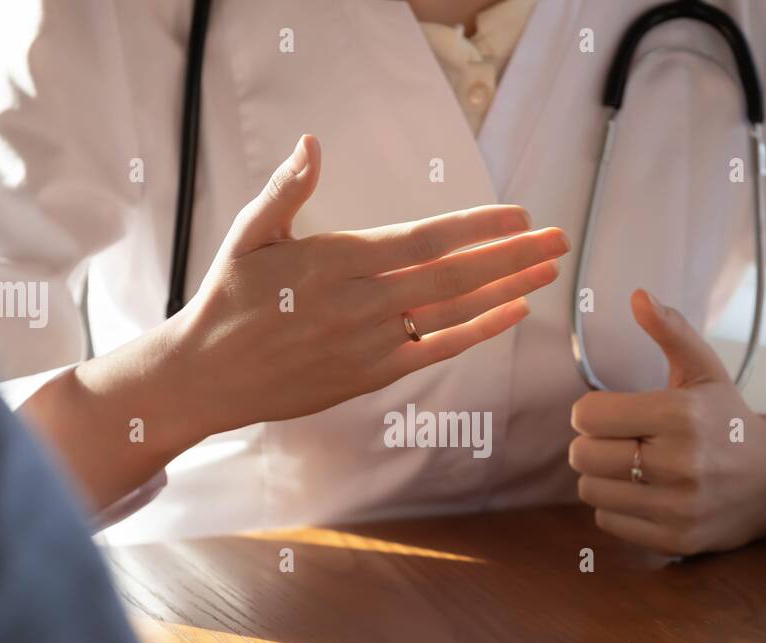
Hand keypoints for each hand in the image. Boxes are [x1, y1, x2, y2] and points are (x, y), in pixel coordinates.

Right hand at [173, 134, 568, 439]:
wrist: (208, 375)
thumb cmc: (229, 298)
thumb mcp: (248, 234)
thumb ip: (286, 189)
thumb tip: (312, 143)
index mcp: (334, 261)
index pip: (423, 240)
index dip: (477, 228)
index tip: (519, 215)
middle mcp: (360, 304)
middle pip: (453, 277)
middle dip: (512, 256)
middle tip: (558, 239)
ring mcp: (369, 343)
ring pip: (453, 314)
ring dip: (507, 289)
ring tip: (548, 271)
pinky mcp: (370, 375)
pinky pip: (435, 351)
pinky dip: (478, 332)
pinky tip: (513, 313)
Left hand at [569, 290, 765, 555]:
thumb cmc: (727, 418)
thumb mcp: (704, 370)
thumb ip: (671, 330)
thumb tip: (638, 295)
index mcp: (680, 415)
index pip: (589, 415)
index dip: (589, 412)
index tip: (605, 412)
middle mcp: (679, 463)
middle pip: (583, 455)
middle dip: (589, 444)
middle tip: (613, 440)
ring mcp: (678, 506)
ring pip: (590, 490)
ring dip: (600, 476)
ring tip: (627, 465)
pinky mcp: (675, 540)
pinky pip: (607, 521)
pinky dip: (615, 506)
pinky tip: (641, 492)